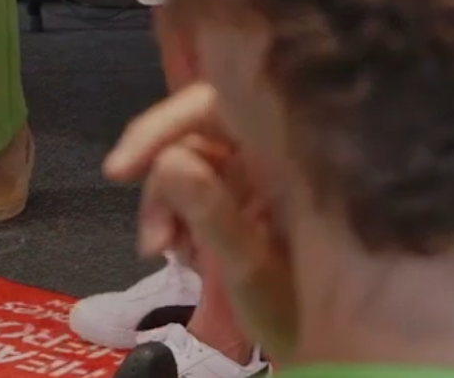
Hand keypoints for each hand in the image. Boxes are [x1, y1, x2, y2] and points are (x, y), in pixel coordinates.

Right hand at [106, 83, 298, 358]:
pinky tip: (182, 252)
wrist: (333, 349)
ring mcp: (262, 172)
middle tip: (152, 246)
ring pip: (190, 164)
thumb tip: (168, 161)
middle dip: (161, 186)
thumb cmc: (301, 311)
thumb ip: (213, 212)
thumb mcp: (253, 269)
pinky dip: (181, 216)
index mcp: (287, 153)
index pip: (213, 105)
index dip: (163, 126)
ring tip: (166, 254)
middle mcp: (274, 151)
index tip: (119, 171)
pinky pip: (200, 188)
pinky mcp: (250, 195)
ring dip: (166, 206)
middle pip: (195, 137)